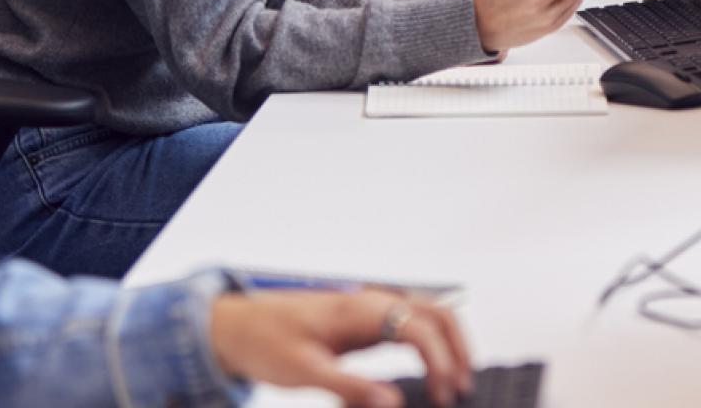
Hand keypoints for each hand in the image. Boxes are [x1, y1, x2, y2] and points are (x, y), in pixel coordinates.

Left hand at [207, 289, 470, 407]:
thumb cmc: (266, 344)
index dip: (441, 363)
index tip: (445, 394)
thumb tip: (394, 402)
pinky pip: (410, 325)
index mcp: (362, 310)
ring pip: (428, 316)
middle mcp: (373, 302)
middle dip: (458, 349)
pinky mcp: (364, 319)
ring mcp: (370, 308)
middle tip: (463, 387)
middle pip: (437, 314)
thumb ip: (350, 387)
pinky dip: (430, 344)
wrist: (237, 326)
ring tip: (455, 380)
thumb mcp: (304, 372)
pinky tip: (429, 370)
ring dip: (448, 344)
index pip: (421, 329)